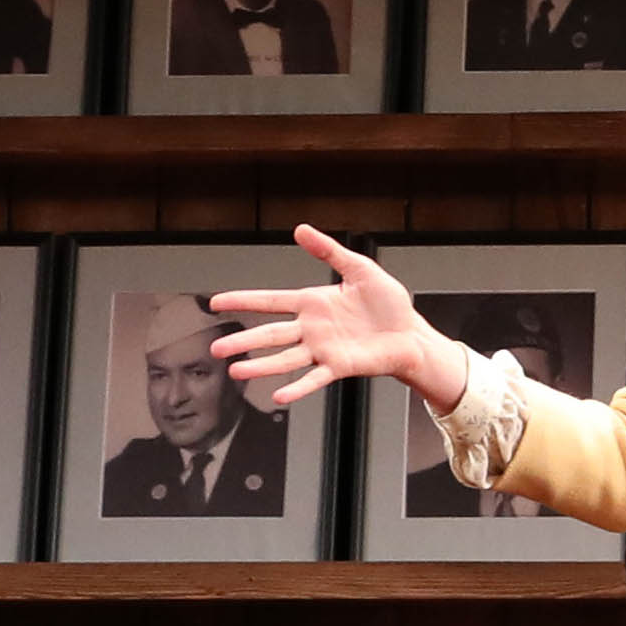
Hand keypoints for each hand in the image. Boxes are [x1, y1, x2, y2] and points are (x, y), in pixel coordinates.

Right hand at [204, 226, 468, 416]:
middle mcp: (312, 329)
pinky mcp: (339, 367)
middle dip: (242, 340)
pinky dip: (296, 388)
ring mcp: (323, 350)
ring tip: (236, 372)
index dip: (242, 301)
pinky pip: (314, 379)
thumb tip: (301, 229)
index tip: (215, 303)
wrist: (411, 334)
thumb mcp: (359, 268)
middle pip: (269, 334)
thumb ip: (329, 251)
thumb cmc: (388, 304)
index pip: (269, 301)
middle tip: (216, 348)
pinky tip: (278, 395)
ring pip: (285, 358)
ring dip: (260, 366)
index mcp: (313, 303)